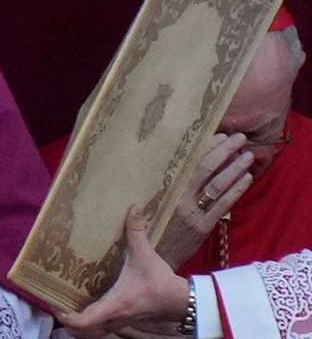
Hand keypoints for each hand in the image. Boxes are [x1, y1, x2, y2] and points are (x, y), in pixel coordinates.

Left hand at [58, 207, 190, 338]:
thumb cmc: (160, 282)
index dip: (66, 316)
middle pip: (81, 332)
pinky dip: (88, 322)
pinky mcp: (122, 322)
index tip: (54, 302)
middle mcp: (113, 318)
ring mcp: (118, 324)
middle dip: (65, 320)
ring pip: (90, 333)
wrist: (181, 302)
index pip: (84, 322)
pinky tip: (83, 304)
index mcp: (115, 305)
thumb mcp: (146, 255)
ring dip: (76, 323)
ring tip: (64, 303)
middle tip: (54, 300)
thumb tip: (133, 209)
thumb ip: (136, 232)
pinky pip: (99, 329)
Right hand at [156, 132, 252, 268]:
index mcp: (165, 189)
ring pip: (218, 185)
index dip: (206, 147)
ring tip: (248, 155)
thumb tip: (173, 162)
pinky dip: (236, 191)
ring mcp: (193, 213)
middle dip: (225, 151)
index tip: (219, 135)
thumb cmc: (146, 227)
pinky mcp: (202, 227)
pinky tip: (247, 179)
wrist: (149, 259)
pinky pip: (223, 206)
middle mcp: (180, 199)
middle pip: (206, 169)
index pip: (189, 162)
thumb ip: (159, 185)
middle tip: (239, 138)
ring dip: (235, 168)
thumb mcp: (146, 202)